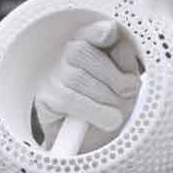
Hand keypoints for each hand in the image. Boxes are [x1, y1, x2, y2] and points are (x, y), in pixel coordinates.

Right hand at [34, 19, 140, 146]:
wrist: (98, 140)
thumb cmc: (114, 104)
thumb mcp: (127, 81)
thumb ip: (124, 59)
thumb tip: (117, 39)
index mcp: (91, 45)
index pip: (89, 32)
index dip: (98, 31)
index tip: (109, 32)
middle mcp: (67, 57)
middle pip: (82, 52)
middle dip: (111, 75)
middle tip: (126, 92)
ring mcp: (54, 77)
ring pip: (77, 77)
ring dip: (105, 98)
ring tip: (116, 112)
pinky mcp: (45, 99)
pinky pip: (69, 100)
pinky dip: (94, 111)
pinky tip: (107, 120)